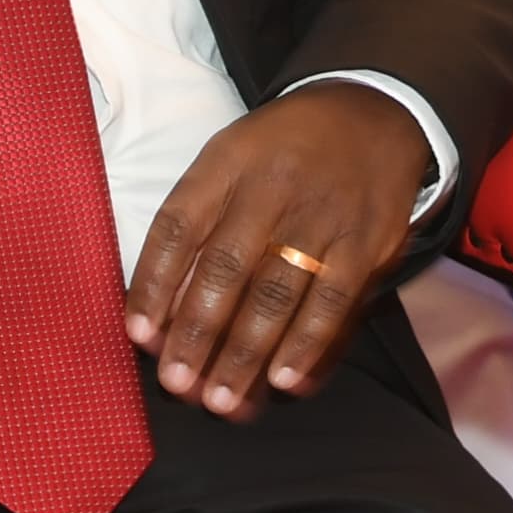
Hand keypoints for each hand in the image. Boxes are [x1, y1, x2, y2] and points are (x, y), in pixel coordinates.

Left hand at [127, 82, 432, 416]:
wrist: (373, 112)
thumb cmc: (284, 152)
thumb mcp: (231, 156)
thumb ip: (199, 220)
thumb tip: (159, 309)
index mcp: (228, 161)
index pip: (179, 225)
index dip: (155, 283)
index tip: (139, 336)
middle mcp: (273, 185)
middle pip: (227, 266)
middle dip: (198, 331)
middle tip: (178, 384)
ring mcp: (324, 213)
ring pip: (278, 291)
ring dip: (247, 352)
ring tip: (222, 400)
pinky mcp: (368, 239)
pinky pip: (335, 299)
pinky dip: (309, 342)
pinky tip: (286, 379)